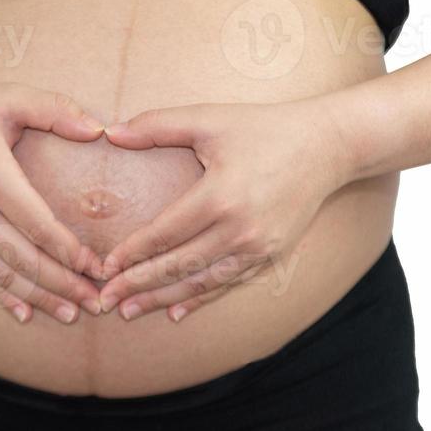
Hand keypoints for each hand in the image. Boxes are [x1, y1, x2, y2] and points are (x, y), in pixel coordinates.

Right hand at [0, 79, 106, 323]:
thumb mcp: (8, 96)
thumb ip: (55, 109)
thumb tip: (99, 130)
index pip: (38, 224)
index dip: (70, 251)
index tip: (97, 266)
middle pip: (23, 258)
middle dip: (63, 284)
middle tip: (96, 302)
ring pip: (0, 275)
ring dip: (38, 297)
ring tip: (71, 313)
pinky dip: (2, 296)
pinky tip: (25, 312)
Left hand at [97, 99, 354, 321]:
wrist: (327, 146)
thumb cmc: (263, 128)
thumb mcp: (209, 118)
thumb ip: (156, 126)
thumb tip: (109, 134)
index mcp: (219, 196)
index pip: (164, 233)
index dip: (132, 253)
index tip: (104, 267)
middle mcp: (239, 230)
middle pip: (178, 265)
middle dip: (137, 285)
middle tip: (104, 300)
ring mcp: (258, 248)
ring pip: (200, 282)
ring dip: (162, 298)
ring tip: (129, 311)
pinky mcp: (272, 256)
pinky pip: (228, 283)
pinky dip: (200, 299)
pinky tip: (176, 311)